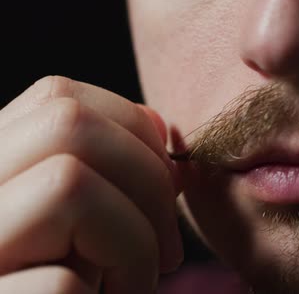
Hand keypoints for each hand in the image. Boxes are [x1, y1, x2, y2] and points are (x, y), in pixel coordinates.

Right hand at [0, 76, 182, 292]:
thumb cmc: (65, 284)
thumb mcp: (82, 223)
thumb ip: (103, 170)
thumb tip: (155, 124)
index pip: (57, 97)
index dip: (131, 127)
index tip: (165, 182)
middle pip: (66, 123)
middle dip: (148, 177)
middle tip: (169, 247)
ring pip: (67, 184)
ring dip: (135, 240)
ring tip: (138, 284)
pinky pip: (62, 281)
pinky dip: (115, 291)